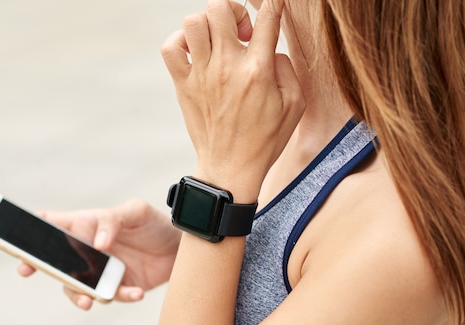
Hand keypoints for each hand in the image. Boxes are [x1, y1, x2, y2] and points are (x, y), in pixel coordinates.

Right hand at [18, 200, 180, 309]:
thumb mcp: (137, 211)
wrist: (182, 248)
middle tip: (31, 271)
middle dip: (41, 268)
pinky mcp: (117, 287)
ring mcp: (100, 270)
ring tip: (90, 300)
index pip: (51, 224)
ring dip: (79, 293)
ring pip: (77, 285)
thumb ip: (113, 220)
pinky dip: (121, 296)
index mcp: (87, 224)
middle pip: (55, 260)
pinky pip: (110, 296)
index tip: (21, 245)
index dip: (30, 233)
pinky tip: (136, 293)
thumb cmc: (155, 223)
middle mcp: (87, 249)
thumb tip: (98, 242)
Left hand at [161, 0, 304, 201]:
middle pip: (220, 8)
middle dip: (234, 11)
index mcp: (258, 71)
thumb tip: (270, 49)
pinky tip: (196, 53)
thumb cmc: (265, 140)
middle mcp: (227, 67)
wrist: (230, 169)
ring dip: (208, 24)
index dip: (274, 4)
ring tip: (219, 41)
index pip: (267, 18)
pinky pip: (171, 48)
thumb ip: (287, 69)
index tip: (274, 5)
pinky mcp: (184, 85)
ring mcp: (201, 75)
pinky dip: (181, 42)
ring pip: (193, 21)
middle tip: (241, 34)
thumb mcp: (294, 106)